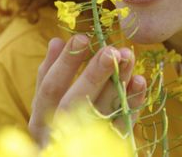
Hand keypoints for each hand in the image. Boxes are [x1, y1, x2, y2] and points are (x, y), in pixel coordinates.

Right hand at [28, 34, 146, 146]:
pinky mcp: (108, 147)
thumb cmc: (55, 122)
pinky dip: (133, 102)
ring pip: (104, 111)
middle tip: (111, 50)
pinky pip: (124, 125)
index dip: (65, 63)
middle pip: (77, 102)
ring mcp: (85, 141)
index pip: (50, 87)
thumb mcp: (46, 101)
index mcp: (42, 116)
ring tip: (128, 57)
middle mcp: (61, 131)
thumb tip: (56, 40)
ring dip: (118, 83)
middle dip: (95, 74)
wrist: (68, 155)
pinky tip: (139, 81)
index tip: (82, 37)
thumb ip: (49, 72)